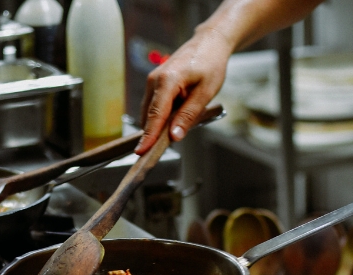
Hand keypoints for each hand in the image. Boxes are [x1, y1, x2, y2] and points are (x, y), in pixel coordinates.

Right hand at [136, 28, 233, 154]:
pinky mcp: (155, 83)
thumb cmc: (210, 64)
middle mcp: (154, 80)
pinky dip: (162, 116)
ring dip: (160, 125)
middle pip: (149, 115)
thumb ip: (189, 115)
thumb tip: (175, 136)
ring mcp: (153, 80)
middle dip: (153, 134)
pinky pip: (154, 105)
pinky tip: (176, 118)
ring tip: (178, 129)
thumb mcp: (205, 93)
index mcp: (167, 81)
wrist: (209, 43)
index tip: (142, 152)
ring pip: (150, 112)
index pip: (155, 115)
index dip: (149, 136)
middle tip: (161, 151)